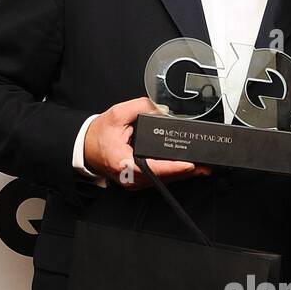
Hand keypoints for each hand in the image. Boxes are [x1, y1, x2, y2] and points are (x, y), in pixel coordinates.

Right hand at [83, 98, 211, 187]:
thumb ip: (141, 107)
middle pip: (163, 177)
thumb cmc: (98, 135)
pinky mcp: (136, 182)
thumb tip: (162, 108)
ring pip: (162, 181)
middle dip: (185, 171)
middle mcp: (130, 177)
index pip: (154, 168)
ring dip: (181, 174)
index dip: (174, 168)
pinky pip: (157, 180)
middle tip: (206, 165)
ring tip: (201, 168)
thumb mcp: (117, 114)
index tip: (190, 164)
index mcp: (124, 163)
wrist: (85, 147)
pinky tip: (185, 169)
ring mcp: (133, 182)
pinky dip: (171, 174)